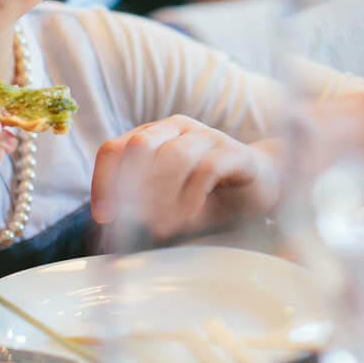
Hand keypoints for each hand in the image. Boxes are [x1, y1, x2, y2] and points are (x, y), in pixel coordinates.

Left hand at [90, 116, 278, 238]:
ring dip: (162, 197)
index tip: (105, 217)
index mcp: (153, 136)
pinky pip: (207, 169)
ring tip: (162, 228)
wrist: (260, 188)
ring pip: (173, 156)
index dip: (103, 183)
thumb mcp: (168, 206)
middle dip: (132, 188)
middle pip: (139, 146)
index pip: (114, 150)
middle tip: (136, 222)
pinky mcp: (234, 152)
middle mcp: (176, 129)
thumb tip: (111, 233)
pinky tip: (188, 217)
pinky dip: (191, 197)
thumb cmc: (208, 197)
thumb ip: (142, 214)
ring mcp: (207, 137)